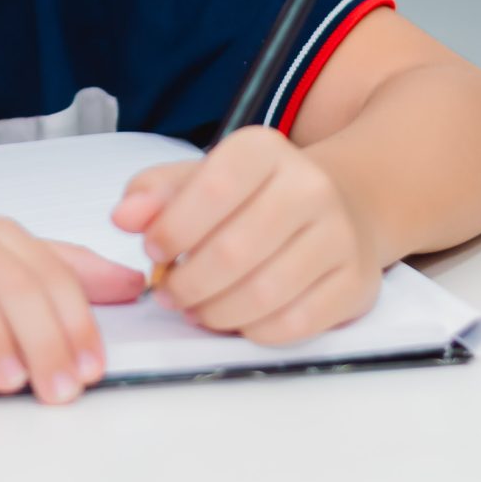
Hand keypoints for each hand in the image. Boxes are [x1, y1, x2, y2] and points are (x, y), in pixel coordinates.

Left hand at [112, 126, 382, 345]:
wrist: (342, 205)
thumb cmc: (256, 198)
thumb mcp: (203, 178)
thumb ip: (155, 193)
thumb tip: (124, 217)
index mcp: (266, 150)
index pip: (214, 190)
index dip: (173, 230)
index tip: (154, 251)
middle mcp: (311, 187)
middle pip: (235, 251)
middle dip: (188, 284)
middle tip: (170, 293)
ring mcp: (339, 236)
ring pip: (264, 294)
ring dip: (216, 313)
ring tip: (198, 310)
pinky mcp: (356, 283)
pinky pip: (295, 324)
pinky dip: (254, 331)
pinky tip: (238, 320)